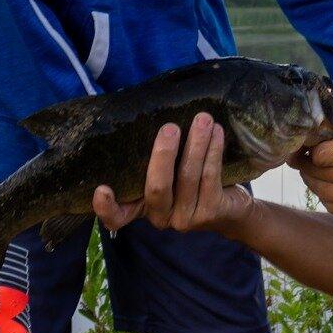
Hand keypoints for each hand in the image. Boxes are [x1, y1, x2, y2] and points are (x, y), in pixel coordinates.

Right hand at [92, 112, 255, 236]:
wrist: (230, 209)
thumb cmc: (190, 181)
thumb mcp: (168, 174)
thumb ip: (153, 157)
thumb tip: (148, 113)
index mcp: (142, 206)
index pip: (117, 217)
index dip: (106, 207)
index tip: (102, 189)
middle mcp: (161, 217)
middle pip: (157, 188)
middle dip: (163, 154)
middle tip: (170, 127)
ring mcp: (185, 218)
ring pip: (187, 176)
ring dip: (196, 143)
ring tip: (203, 119)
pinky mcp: (211, 213)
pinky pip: (210, 177)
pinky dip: (213, 151)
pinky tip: (217, 133)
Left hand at [297, 110, 332, 235]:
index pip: (317, 151)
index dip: (310, 147)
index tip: (308, 144)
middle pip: (312, 171)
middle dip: (306, 163)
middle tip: (304, 156)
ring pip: (317, 189)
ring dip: (314, 179)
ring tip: (319, 170)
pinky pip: (329, 205)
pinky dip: (326, 195)